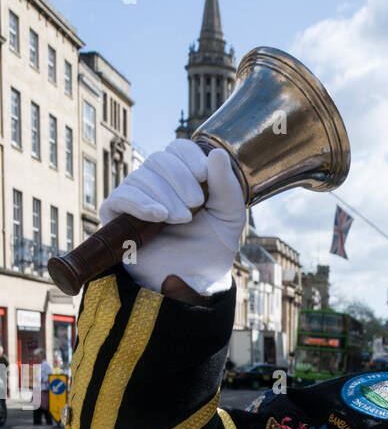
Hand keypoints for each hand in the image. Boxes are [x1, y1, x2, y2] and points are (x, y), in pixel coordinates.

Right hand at [99, 138, 245, 296]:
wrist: (193, 279)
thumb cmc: (211, 246)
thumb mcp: (229, 216)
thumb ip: (227, 186)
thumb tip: (216, 153)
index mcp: (183, 176)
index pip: (178, 149)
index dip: (189, 157)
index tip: (203, 175)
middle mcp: (157, 182)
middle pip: (159, 159)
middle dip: (179, 179)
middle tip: (196, 205)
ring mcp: (136, 197)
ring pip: (142, 177)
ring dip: (165, 196)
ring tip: (182, 219)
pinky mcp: (117, 216)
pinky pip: (121, 197)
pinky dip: (140, 204)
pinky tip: (157, 216)